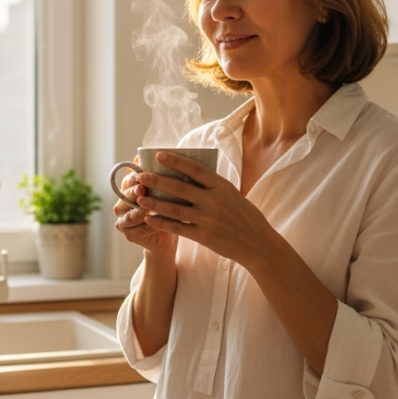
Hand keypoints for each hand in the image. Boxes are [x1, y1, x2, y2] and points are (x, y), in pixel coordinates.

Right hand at [112, 157, 178, 258]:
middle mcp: (124, 203)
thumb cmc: (170, 207)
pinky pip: (136, 230)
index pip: (129, 180)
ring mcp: (124, 220)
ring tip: (147, 208)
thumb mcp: (169, 190)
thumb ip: (164, 176)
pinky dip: (146, 226)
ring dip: (137, 210)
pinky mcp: (130, 234)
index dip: (133, 176)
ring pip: (128, 214)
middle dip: (133, 192)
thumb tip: (162, 154)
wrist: (171, 233)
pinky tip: (155, 223)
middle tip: (142, 188)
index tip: (141, 172)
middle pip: (125, 196)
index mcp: (131, 189)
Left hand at [134, 152, 282, 268]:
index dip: (175, 161)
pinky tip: (149, 218)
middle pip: (179, 188)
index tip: (158, 155)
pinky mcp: (204, 236)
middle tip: (140, 176)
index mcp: (222, 186)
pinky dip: (162, 223)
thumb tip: (187, 173)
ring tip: (139, 198)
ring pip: (175, 209)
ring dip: (154, 202)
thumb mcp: (232, 194)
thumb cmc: (245, 216)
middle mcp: (214, 201)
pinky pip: (178, 228)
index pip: (194, 169)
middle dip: (157, 180)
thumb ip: (213, 186)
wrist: (258, 244)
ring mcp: (208, 219)